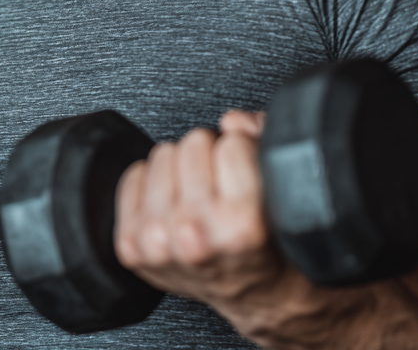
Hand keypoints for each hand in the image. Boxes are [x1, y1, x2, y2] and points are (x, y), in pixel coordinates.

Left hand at [114, 111, 295, 324]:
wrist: (256, 296)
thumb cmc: (271, 245)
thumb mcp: (285, 193)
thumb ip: (264, 141)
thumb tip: (232, 121)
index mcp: (241, 224)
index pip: (232, 142)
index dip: (243, 152)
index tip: (247, 173)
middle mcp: (195, 235)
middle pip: (194, 143)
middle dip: (212, 157)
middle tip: (223, 186)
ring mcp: (159, 242)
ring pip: (163, 154)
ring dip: (182, 168)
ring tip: (201, 196)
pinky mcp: (132, 246)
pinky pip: (134, 176)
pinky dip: (153, 183)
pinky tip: (176, 204)